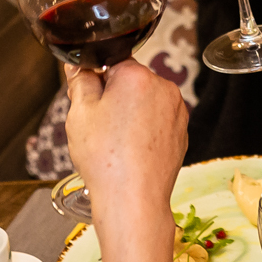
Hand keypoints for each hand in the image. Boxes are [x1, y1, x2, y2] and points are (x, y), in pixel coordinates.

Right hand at [65, 61, 188, 261]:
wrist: (133, 200)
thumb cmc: (107, 160)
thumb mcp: (80, 114)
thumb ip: (80, 81)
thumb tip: (80, 66)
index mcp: (138, 76)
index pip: (111, 60)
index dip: (95, 79)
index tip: (86, 98)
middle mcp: (164, 88)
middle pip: (130, 80)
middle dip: (113, 96)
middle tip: (98, 124)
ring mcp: (176, 110)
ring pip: (144, 100)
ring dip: (130, 112)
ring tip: (115, 141)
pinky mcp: (181, 131)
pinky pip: (157, 120)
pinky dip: (144, 129)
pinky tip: (130, 149)